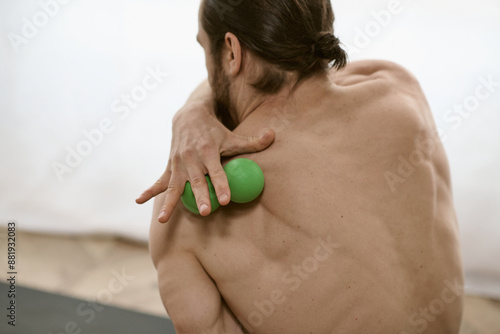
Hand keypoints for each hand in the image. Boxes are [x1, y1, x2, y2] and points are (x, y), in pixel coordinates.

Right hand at [136, 102, 274, 222]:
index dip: (221, 184)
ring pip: (175, 186)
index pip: (217, 170)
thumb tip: (274, 136)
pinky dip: (150, 191)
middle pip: (196, 180)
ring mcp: (178, 163)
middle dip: (199, 196)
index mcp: (208, 150)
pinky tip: (139, 200)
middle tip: (204, 212)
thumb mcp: (233, 135)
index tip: (226, 199)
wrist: (189, 116)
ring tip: (163, 220)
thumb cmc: (215, 131)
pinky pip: (160, 181)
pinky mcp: (170, 167)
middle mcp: (191, 158)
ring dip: (170, 203)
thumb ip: (252, 141)